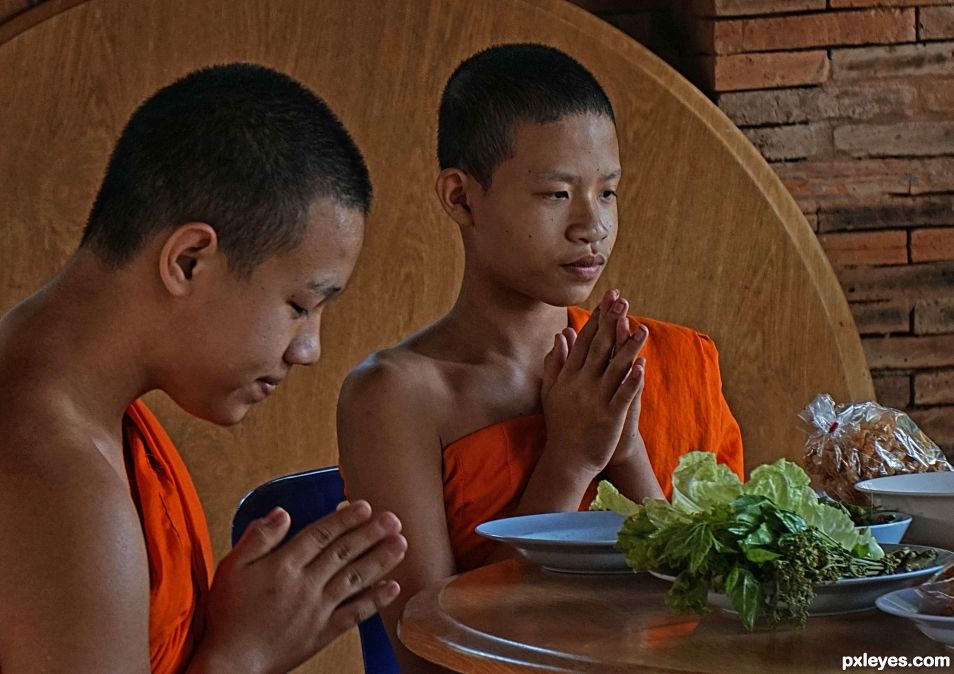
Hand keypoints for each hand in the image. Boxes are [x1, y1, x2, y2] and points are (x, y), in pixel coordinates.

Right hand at [192, 501, 406, 673]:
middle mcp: (306, 584)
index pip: (321, 535)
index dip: (345, 519)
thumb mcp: (231, 568)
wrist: (231, 662)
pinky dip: (375, 600)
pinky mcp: (323, 632)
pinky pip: (355, 614)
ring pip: (355, 579)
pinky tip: (392, 587)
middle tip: (394, 519)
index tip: (366, 507)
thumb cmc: (228, 615)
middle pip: (344, 553)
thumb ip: (258, 538)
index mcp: (283, 565)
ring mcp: (317, 609)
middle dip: (371, 534)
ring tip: (401, 544)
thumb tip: (282, 513)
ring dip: (380, 560)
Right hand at [540, 288, 645, 477]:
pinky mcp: (609, 417)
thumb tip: (561, 335)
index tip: (608, 300)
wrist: (567, 460)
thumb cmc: (561, 424)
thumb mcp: (551, 390)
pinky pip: (622, 395)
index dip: (598, 319)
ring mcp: (595, 400)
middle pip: (599, 348)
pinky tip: (642, 365)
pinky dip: (632, 380)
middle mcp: (580, 384)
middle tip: (623, 302)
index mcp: (568, 376)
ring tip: (643, 328)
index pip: (584, 341)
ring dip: (629, 347)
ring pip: (614, 368)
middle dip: (612, 324)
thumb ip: (555, 362)